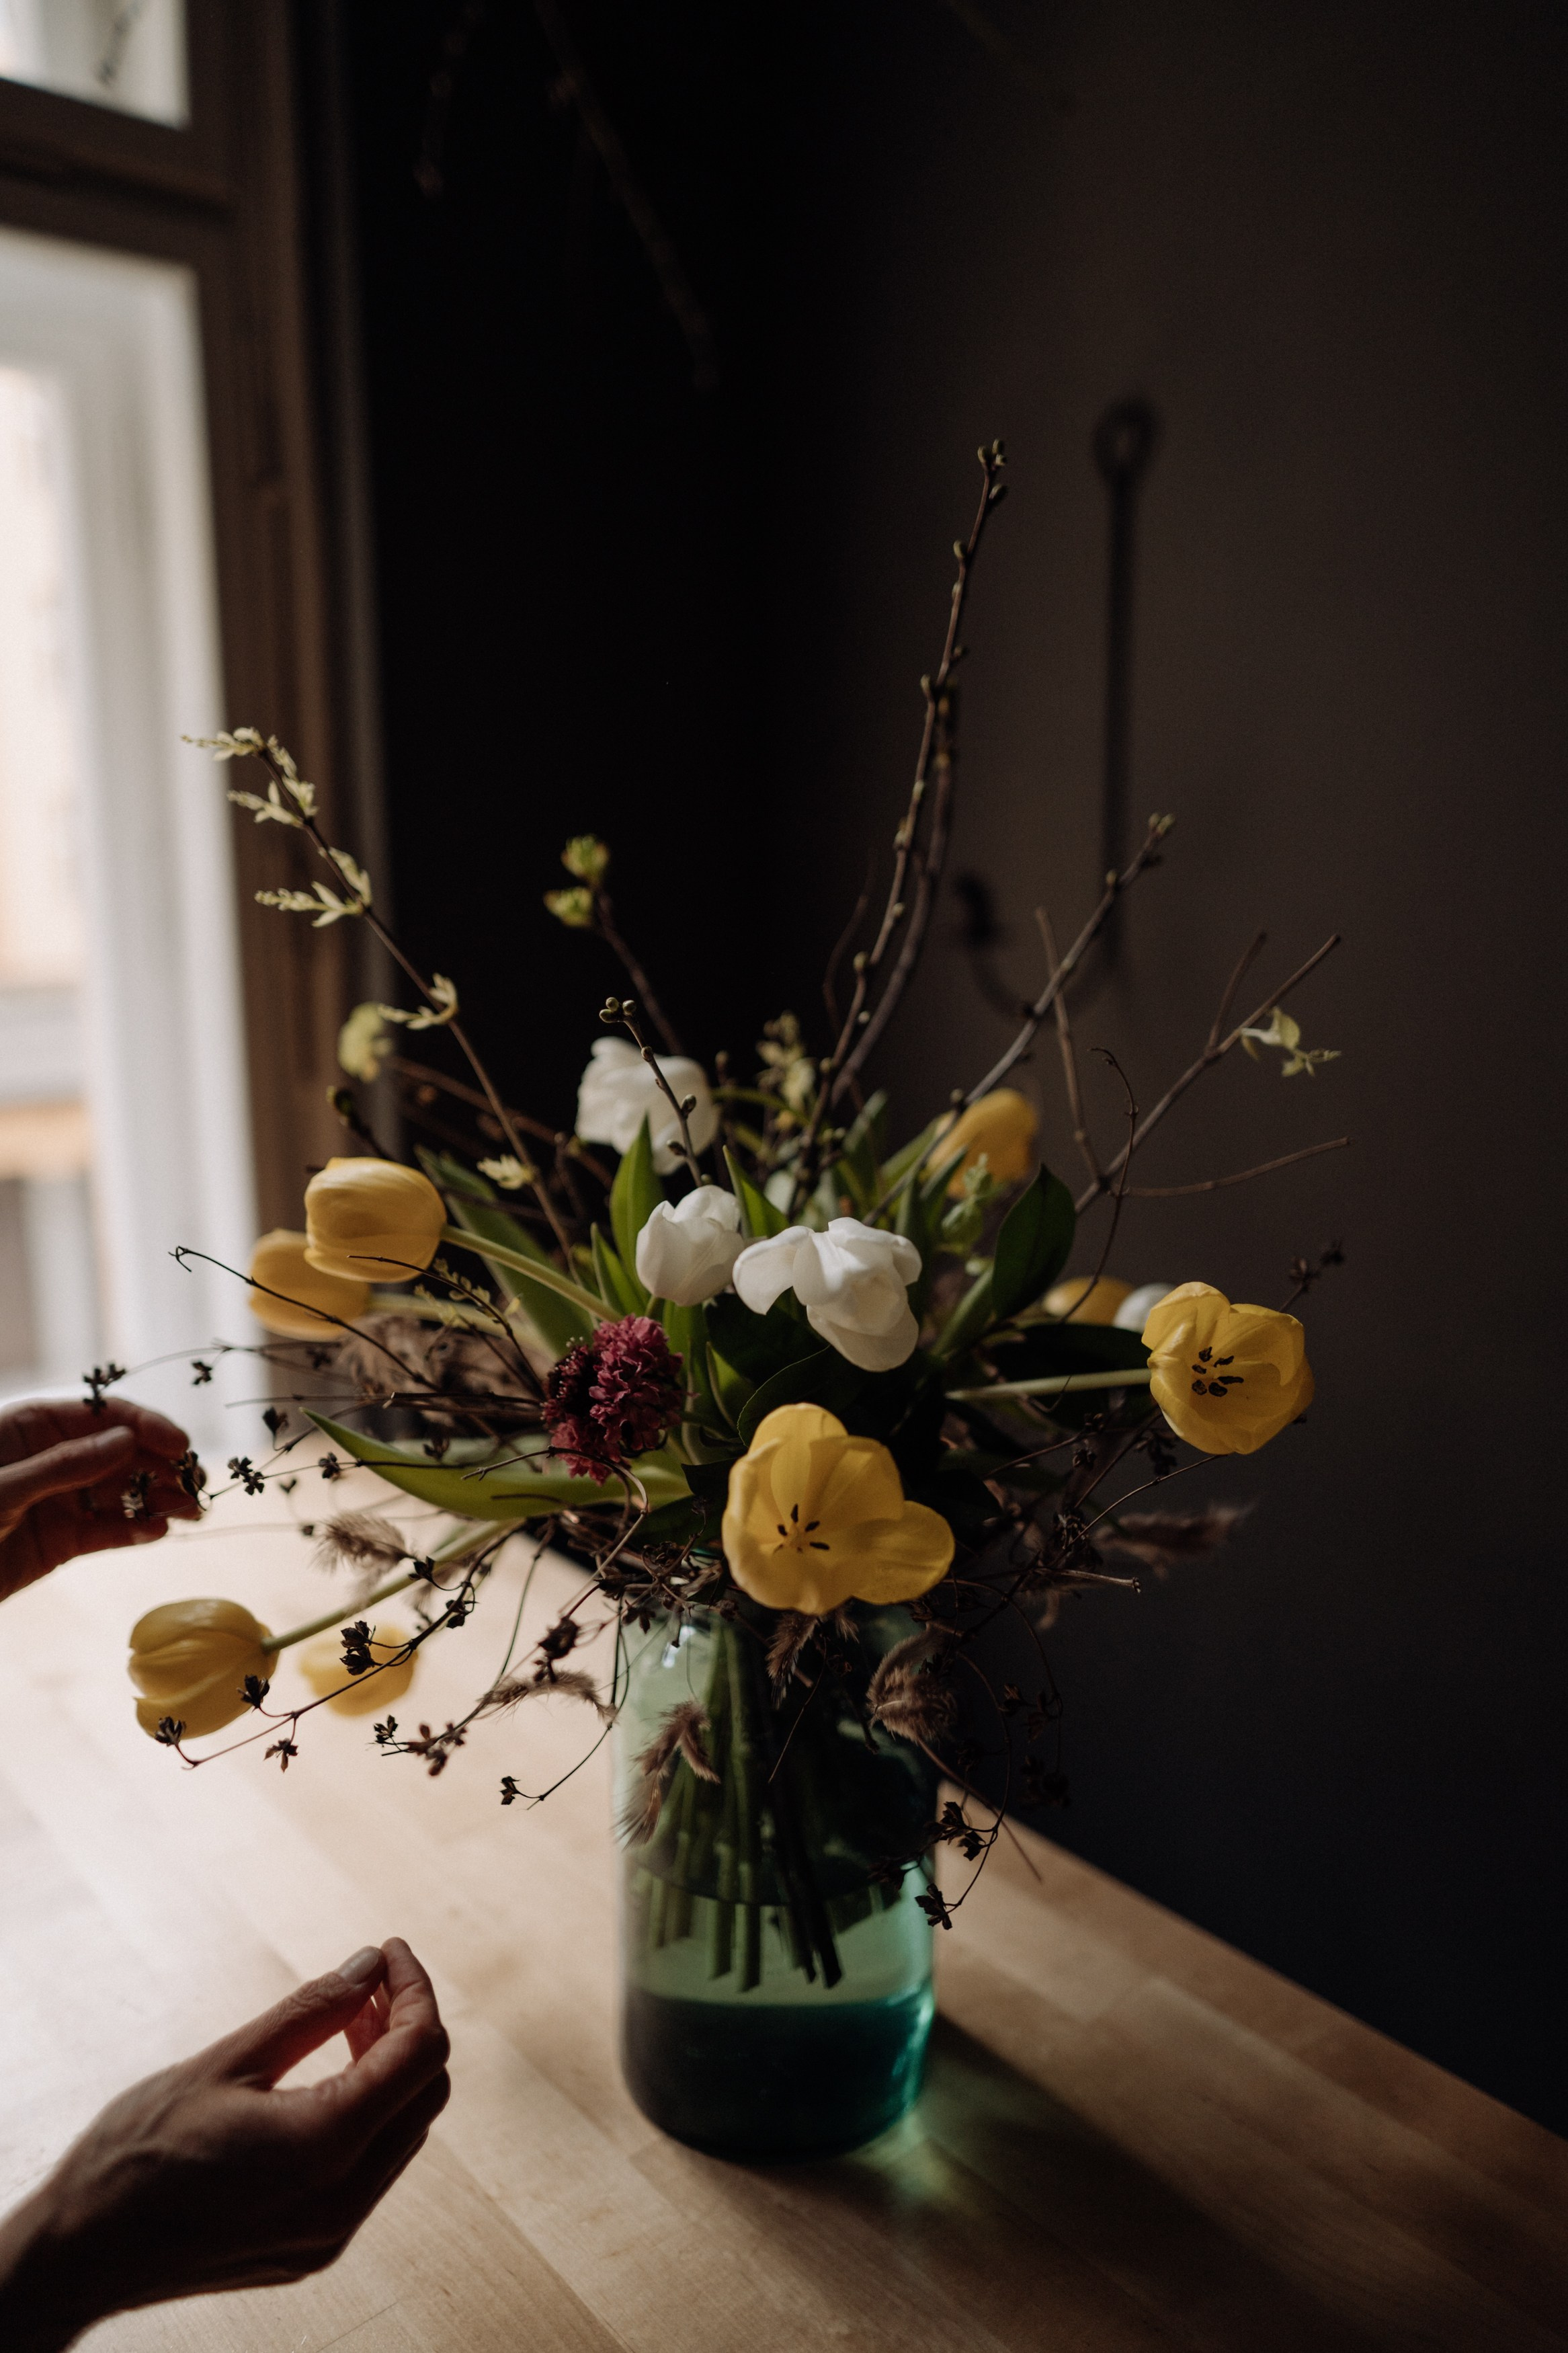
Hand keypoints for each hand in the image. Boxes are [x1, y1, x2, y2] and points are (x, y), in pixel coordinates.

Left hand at [0, 1398, 200, 1603]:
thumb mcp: (2, 1489)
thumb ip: (63, 1466)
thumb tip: (125, 1440)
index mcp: (30, 1428)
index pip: (100, 1415)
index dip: (144, 1425)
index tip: (180, 1444)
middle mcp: (50, 1459)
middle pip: (119, 1452)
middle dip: (160, 1464)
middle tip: (197, 1483)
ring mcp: (57, 1501)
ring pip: (119, 1492)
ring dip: (157, 1498)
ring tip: (192, 1511)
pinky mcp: (60, 1542)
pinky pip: (105, 1532)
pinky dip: (133, 1531)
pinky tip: (158, 1532)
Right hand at [0, 1940, 450, 2350]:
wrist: (81, 2252)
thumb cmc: (137, 2151)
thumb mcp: (226, 2061)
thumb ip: (310, 2010)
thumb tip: (371, 1963)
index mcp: (324, 2146)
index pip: (421, 2051)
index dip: (415, 1988)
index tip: (388, 1950)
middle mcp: (343, 2200)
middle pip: (426, 2092)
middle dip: (410, 2025)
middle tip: (368, 1982)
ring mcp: (331, 2233)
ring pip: (405, 2132)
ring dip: (392, 2069)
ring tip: (350, 2021)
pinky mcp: (315, 2248)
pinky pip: (373, 2169)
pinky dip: (370, 2114)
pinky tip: (331, 2078)